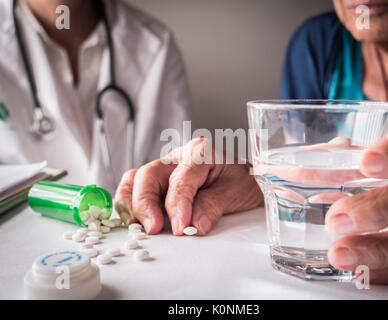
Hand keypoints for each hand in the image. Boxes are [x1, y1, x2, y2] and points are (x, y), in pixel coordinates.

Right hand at [114, 138, 262, 234]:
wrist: (247, 178)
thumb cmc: (241, 180)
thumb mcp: (236, 191)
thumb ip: (213, 205)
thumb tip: (194, 225)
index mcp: (199, 152)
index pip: (180, 180)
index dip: (177, 206)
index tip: (181, 228)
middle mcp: (177, 157)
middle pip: (148, 176)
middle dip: (146, 205)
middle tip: (154, 229)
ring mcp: (165, 169)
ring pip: (134, 180)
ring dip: (132, 205)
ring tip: (140, 226)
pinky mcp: (158, 183)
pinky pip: (134, 188)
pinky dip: (130, 205)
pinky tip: (137, 221)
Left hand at [326, 126, 387, 283]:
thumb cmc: (386, 170)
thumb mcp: (371, 156)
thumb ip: (341, 158)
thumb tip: (300, 166)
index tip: (367, 162)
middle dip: (378, 209)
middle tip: (337, 220)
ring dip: (379, 250)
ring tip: (339, 254)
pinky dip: (386, 271)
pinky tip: (359, 271)